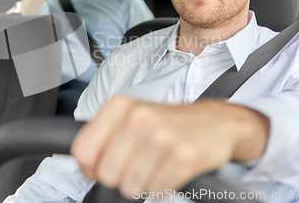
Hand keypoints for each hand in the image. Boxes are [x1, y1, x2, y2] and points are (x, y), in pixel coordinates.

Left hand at [71, 95, 268, 198]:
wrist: (215, 122)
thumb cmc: (167, 122)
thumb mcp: (131, 116)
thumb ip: (103, 136)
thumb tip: (85, 166)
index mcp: (120, 107)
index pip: (83, 150)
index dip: (88, 167)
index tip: (99, 167)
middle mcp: (139, 118)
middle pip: (106, 173)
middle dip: (118, 178)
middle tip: (134, 167)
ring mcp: (163, 138)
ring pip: (130, 186)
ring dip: (141, 185)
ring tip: (153, 167)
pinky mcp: (184, 157)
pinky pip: (156, 192)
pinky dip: (160, 189)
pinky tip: (167, 172)